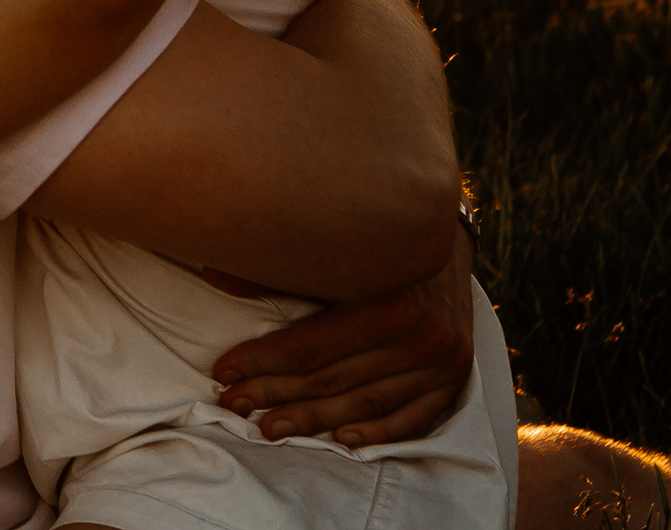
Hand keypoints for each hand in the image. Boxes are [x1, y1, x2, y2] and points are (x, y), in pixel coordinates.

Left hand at [211, 218, 476, 445]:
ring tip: (269, 428)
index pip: (310, 346)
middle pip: (333, 378)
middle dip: (276, 395)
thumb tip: (213, 274)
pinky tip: (342, 440)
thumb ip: (277, 268)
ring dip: (315, 421)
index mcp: (387, 297)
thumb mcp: (333, 244)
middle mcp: (420, 334)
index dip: (261, 361)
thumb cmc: (378, 234)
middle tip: (233, 405)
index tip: (224, 370)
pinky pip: (413, 418)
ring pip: (366, 403)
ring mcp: (443, 360)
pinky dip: (377, 433)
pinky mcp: (456, 376)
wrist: (445, 231)